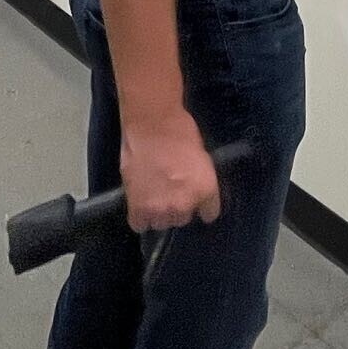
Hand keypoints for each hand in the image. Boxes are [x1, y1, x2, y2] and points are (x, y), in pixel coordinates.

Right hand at [121, 113, 220, 230]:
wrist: (151, 124)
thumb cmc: (180, 131)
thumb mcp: (202, 157)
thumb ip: (200, 181)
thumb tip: (194, 191)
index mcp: (206, 190)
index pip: (209, 214)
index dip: (201, 205)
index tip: (194, 197)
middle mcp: (185, 204)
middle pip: (183, 219)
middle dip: (178, 206)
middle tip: (170, 189)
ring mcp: (161, 208)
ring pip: (162, 223)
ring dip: (159, 213)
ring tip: (153, 194)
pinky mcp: (138, 208)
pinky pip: (140, 224)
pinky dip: (140, 217)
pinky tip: (141, 203)